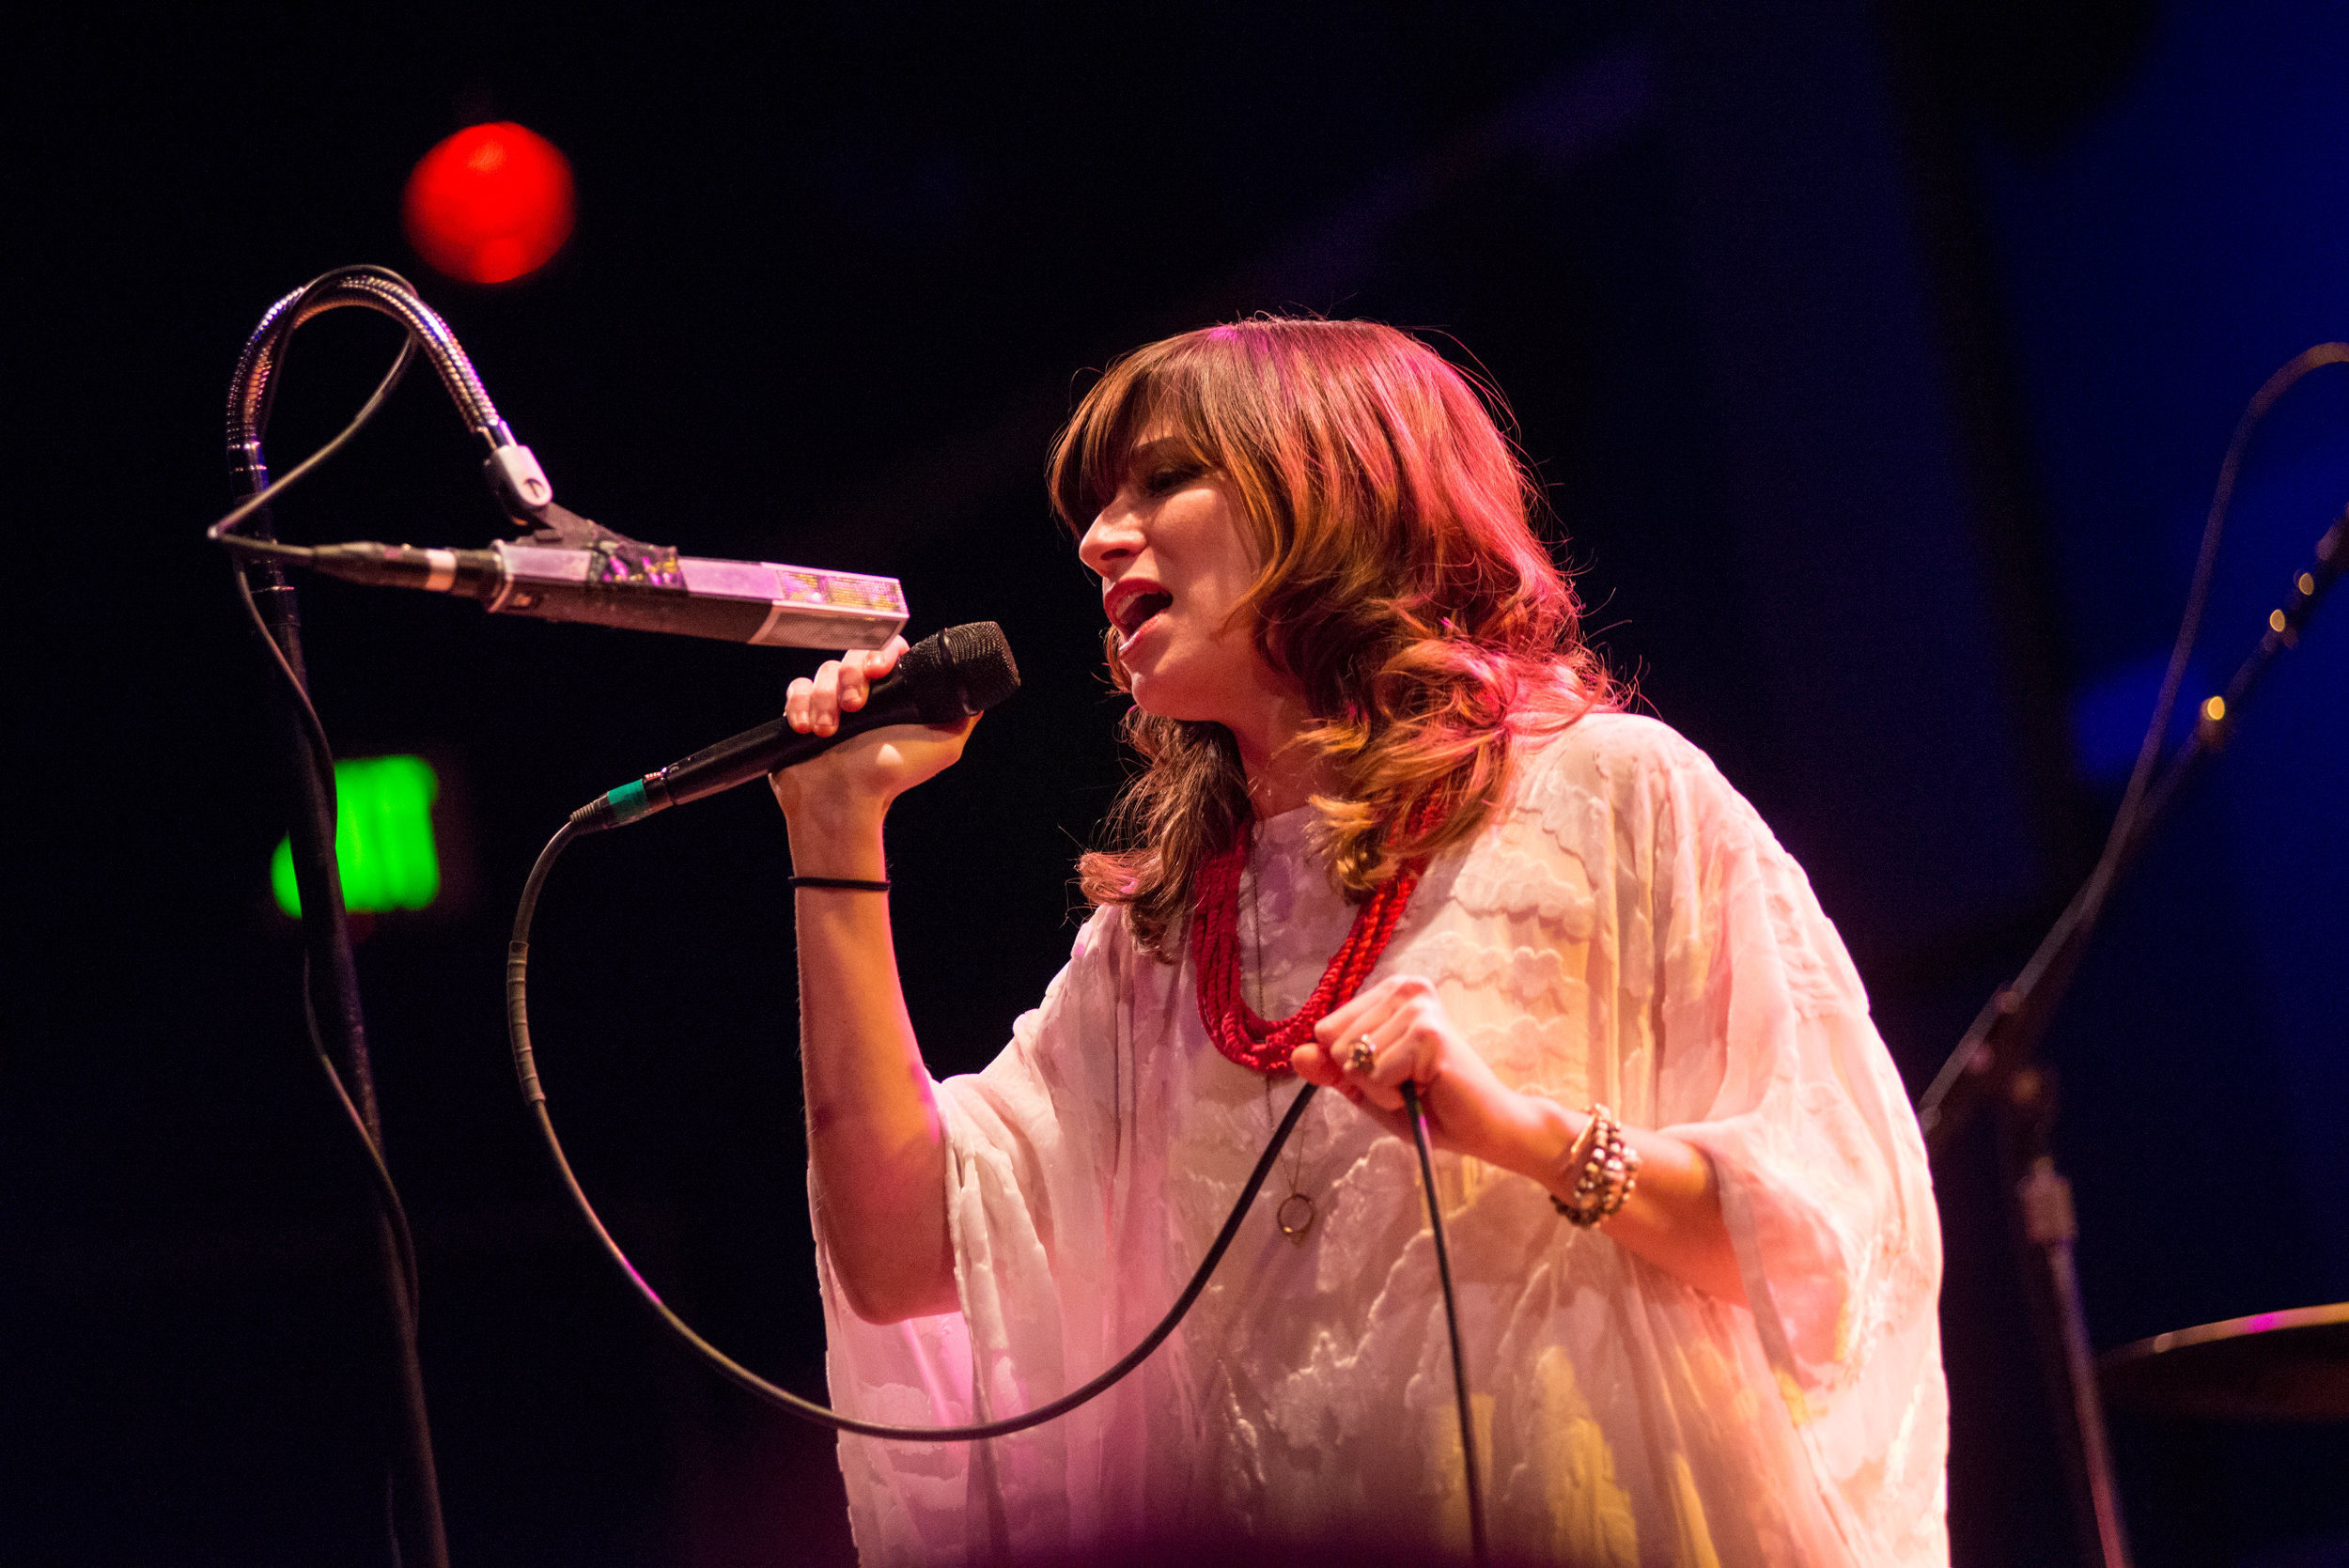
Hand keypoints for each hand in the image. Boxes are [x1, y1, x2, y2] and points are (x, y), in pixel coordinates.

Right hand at [768, 636, 975, 839]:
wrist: (846, 801)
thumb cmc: (892, 776)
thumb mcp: (943, 746)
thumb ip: (962, 716)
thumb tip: (978, 693)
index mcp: (892, 695)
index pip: (888, 651)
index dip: (883, 652)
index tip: (882, 669)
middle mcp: (862, 694)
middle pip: (852, 655)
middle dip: (852, 675)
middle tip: (855, 705)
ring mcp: (830, 701)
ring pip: (824, 671)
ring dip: (825, 698)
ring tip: (829, 730)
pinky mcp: (800, 711)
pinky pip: (796, 688)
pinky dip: (799, 704)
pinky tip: (807, 729)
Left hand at [1292, 974, 1541, 1169]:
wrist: (1481, 1127)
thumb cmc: (1428, 1104)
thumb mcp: (1368, 1087)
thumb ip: (1332, 1069)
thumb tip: (1297, 1054)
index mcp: (1391, 993)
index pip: (1326, 1028)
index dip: (1348, 1063)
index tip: (1388, 1070)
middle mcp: (1406, 988)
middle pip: (1335, 1042)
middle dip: (1363, 1077)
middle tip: (1406, 1083)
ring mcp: (1418, 1008)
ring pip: (1354, 1060)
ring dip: (1379, 1089)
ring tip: (1417, 1086)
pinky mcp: (1428, 1033)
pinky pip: (1375, 1074)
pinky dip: (1392, 1095)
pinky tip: (1425, 1090)